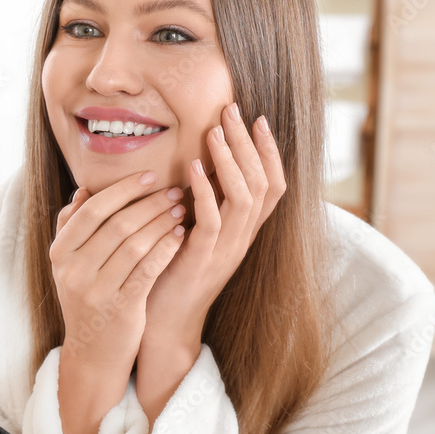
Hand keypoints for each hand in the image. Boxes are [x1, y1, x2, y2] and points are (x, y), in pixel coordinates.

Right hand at [51, 170, 185, 371]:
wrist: (93, 355)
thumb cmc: (87, 299)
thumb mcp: (69, 265)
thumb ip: (72, 227)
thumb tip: (83, 190)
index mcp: (60, 253)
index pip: (93, 210)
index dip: (124, 189)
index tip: (150, 175)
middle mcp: (73, 271)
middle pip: (117, 224)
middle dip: (150, 203)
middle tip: (174, 190)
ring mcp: (97, 291)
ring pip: (135, 244)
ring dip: (162, 222)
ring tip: (181, 209)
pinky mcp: (122, 308)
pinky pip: (148, 269)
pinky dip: (166, 248)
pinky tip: (180, 236)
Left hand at [135, 102, 286, 424]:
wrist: (162, 323)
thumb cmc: (170, 271)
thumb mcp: (191, 232)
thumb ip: (199, 203)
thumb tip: (192, 162)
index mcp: (243, 231)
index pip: (272, 185)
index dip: (269, 151)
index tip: (257, 118)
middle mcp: (243, 239)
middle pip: (263, 183)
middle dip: (249, 143)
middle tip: (234, 110)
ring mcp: (227, 250)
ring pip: (245, 197)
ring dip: (231, 159)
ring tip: (216, 130)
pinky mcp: (204, 260)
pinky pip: (214, 220)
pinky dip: (207, 190)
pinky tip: (194, 166)